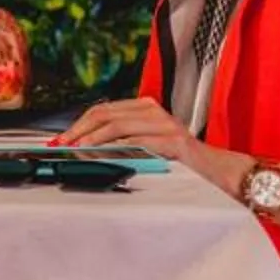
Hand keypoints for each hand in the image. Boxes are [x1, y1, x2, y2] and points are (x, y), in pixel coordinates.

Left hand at [59, 96, 246, 193]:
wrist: (218, 172)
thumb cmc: (181, 162)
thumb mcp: (147, 146)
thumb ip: (123, 141)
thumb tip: (85, 147)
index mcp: (145, 108)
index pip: (103, 110)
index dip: (79, 123)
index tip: (61, 139)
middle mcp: (153, 110)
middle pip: (105, 114)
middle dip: (79, 130)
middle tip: (62, 145)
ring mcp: (163, 123)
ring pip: (116, 124)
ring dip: (91, 138)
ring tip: (75, 149)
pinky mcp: (172, 140)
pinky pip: (136, 140)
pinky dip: (114, 147)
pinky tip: (101, 154)